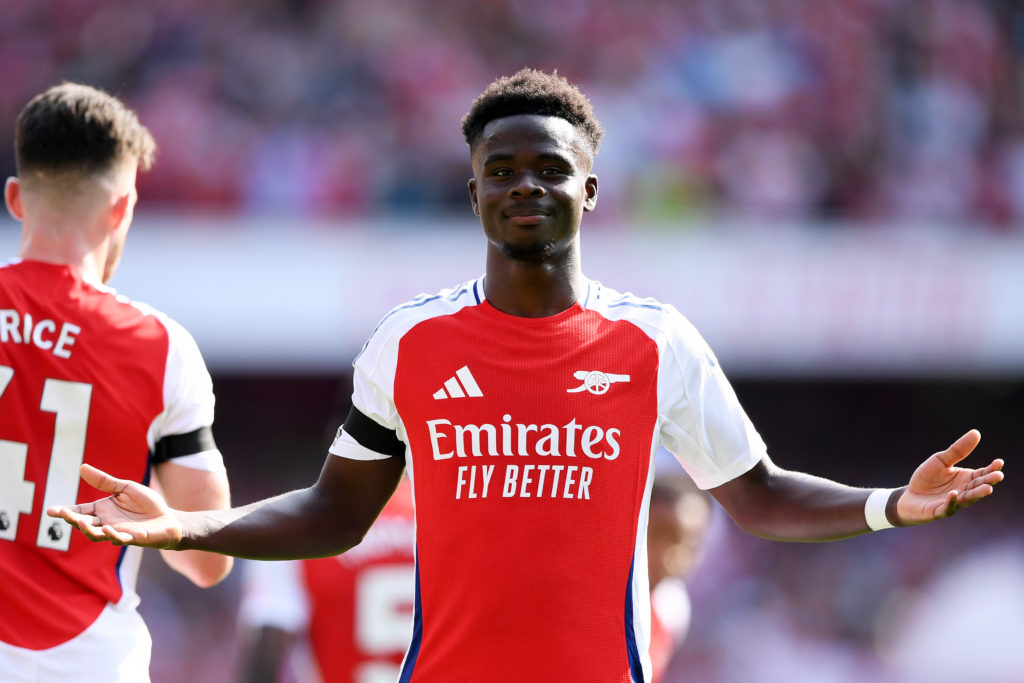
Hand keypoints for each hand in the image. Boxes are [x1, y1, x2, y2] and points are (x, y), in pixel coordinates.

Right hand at [46, 464, 183, 547]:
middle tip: (65, 515)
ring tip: (82, 521)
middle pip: (84, 524)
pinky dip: (112, 535)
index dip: (66, 512)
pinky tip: (107, 528)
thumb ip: (105, 481)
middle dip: (73, 520)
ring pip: (96, 535)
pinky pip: (119, 539)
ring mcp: (118, 532)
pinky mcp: (132, 538)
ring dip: (88, 529)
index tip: (51, 510)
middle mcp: (106, 522)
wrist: (168, 518)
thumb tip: (82, 467)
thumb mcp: (125, 488)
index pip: (80, 511)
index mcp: (103, 509)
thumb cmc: (147, 504)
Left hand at [897, 430, 1004, 524]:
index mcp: (966, 479)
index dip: (991, 469)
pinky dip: (951, 501)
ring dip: (977, 494)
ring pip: (968, 499)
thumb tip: (976, 433)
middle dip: (988, 482)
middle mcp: (964, 491)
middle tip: (998, 476)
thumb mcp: (941, 460)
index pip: (982, 473)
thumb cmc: (927, 478)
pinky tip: (954, 494)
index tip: (999, 462)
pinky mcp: (940, 510)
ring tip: (987, 488)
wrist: (909, 496)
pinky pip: (948, 507)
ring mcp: (954, 502)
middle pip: (978, 486)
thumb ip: (958, 450)